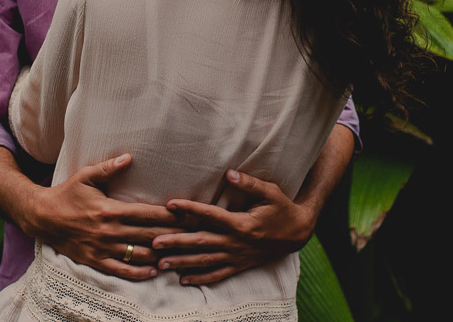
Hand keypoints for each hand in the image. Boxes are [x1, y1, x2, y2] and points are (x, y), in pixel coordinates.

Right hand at [20, 154, 184, 280]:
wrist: (42, 217)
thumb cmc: (66, 194)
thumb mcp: (85, 176)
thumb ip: (108, 168)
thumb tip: (129, 157)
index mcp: (110, 210)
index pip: (147, 214)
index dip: (169, 215)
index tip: (188, 214)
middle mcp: (109, 231)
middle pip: (148, 235)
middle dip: (173, 235)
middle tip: (194, 234)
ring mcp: (102, 248)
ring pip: (138, 255)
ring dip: (160, 255)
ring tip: (180, 253)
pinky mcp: (95, 260)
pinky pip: (121, 270)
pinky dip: (140, 272)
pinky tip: (154, 270)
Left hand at [152, 169, 317, 284]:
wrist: (298, 234)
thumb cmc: (283, 209)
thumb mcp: (271, 192)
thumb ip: (249, 183)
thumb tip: (229, 173)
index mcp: (242, 223)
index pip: (210, 215)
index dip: (190, 209)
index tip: (170, 205)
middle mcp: (236, 242)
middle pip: (202, 242)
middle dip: (177, 243)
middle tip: (154, 243)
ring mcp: (237, 256)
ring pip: (206, 261)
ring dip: (183, 262)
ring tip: (161, 264)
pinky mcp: (240, 265)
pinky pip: (218, 275)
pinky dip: (200, 278)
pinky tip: (183, 280)